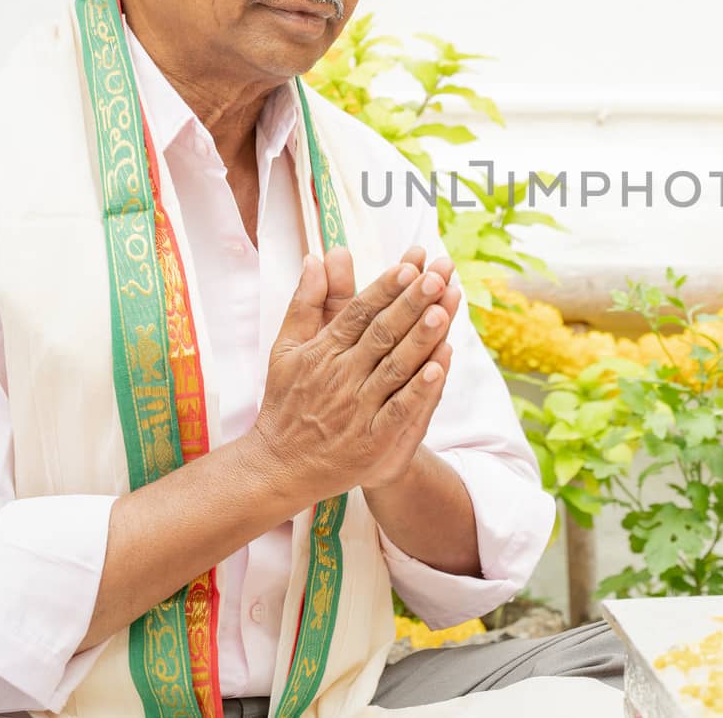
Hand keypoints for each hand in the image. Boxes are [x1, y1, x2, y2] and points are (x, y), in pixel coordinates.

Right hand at [248, 246, 461, 509]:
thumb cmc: (287, 401)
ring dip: (420, 340)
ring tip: (443, 310)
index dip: (385, 289)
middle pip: (381, 334)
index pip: (358, 312)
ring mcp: (357, 409)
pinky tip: (439, 366)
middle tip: (436, 276)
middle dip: (410, 304)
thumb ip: (305, 302)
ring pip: (394, 368)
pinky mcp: (372, 441)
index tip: (409, 266)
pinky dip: (419, 389)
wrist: (280, 466)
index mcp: (323, 351)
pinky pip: (399, 410)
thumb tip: (315, 257)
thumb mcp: (286, 348)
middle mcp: (341, 376)